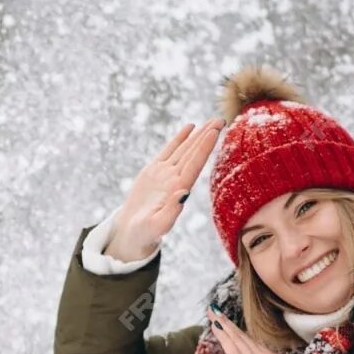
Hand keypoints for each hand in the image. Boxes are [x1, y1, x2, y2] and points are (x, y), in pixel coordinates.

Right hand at [106, 119, 223, 261]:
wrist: (133, 233)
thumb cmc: (146, 234)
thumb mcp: (157, 226)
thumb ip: (171, 212)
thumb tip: (184, 192)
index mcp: (179, 190)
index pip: (195, 164)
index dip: (205, 147)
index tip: (215, 131)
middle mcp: (176, 179)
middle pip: (194, 153)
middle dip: (207, 136)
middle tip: (221, 119)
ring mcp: (165, 174)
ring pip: (185, 149)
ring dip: (198, 135)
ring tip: (211, 120)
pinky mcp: (154, 171)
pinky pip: (169, 151)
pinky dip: (180, 138)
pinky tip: (190, 127)